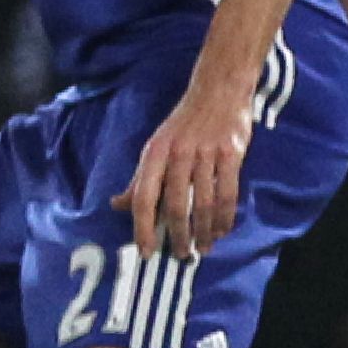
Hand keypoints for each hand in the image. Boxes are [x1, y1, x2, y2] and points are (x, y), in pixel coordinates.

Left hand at [122, 80, 252, 256]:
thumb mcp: (156, 146)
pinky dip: (225, 217)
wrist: (218, 90)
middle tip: (181, 256)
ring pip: (204, 203)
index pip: (143, 197)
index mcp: (154, 153)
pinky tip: (221, 230)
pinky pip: (228, 194)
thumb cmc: (183, 123)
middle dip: (178, 236)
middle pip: (176, 205)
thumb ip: (139, 179)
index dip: (142, 227)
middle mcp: (177, 154)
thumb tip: (116, 205)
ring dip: (203, 232)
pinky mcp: (231, 153)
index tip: (145, 251)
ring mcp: (206, 153)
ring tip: (203, 248)